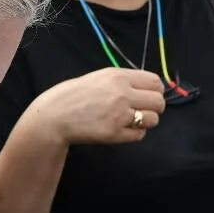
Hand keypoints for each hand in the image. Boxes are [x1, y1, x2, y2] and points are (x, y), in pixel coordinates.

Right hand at [29, 68, 165, 145]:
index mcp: (118, 77)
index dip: (155, 90)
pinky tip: (122, 129)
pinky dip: (134, 133)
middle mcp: (122, 94)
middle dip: (153, 107)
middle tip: (141, 109)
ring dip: (145, 121)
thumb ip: (123, 80)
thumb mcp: (99, 77)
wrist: (54, 116)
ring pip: (152, 120)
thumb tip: (147, 87)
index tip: (148, 95)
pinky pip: (139, 135)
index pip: (155, 82)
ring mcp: (119, 115)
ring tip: (131, 120)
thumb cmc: (74, 94)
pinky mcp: (114, 134)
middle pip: (158, 102)